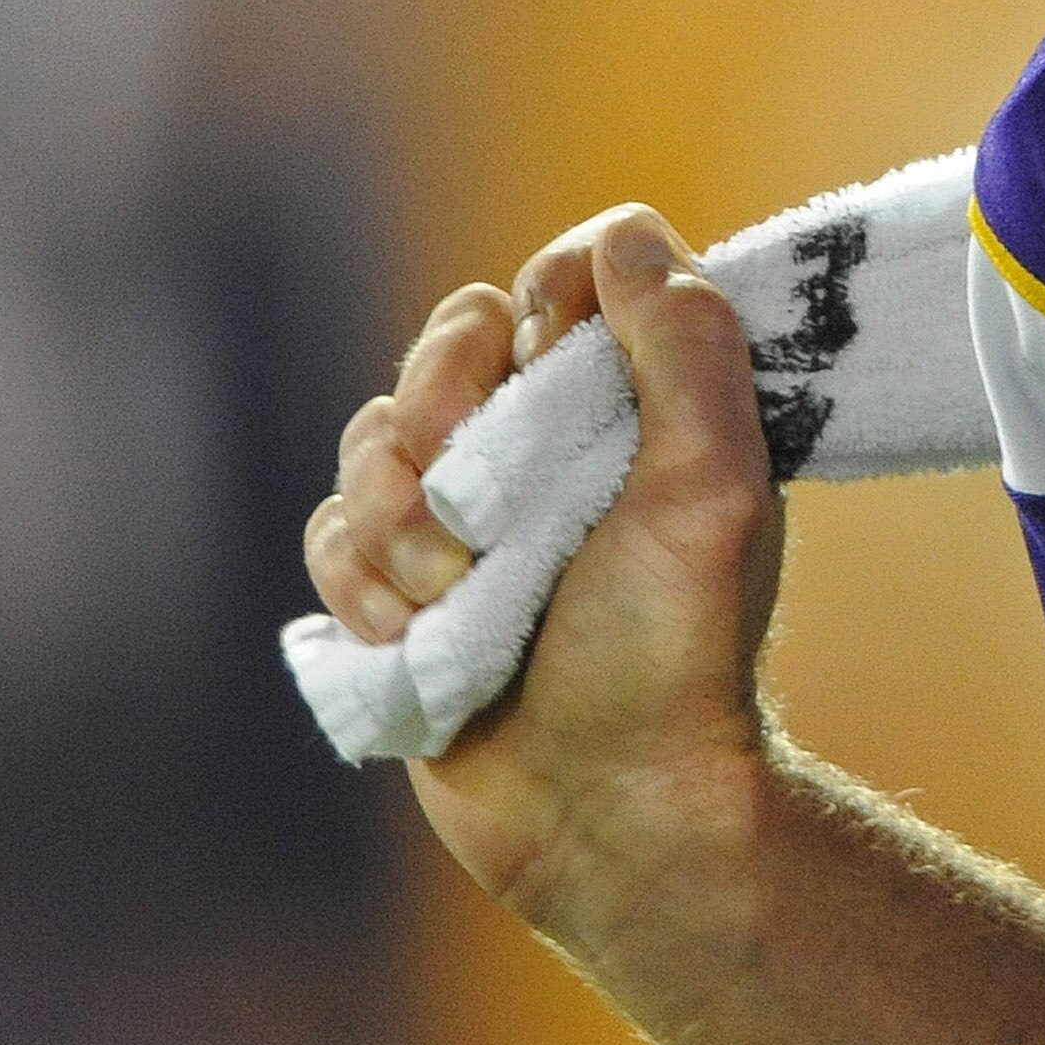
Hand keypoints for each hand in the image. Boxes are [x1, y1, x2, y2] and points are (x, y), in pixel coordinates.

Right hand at [305, 209, 786, 948]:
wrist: (607, 808)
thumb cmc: (675, 656)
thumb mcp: (713, 490)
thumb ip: (688, 350)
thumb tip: (625, 235)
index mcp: (629, 406)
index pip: (551, 284)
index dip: (534, 312)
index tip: (549, 368)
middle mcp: (545, 445)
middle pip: (443, 347)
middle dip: (443, 426)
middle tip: (481, 521)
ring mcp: (464, 515)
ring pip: (371, 441)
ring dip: (400, 527)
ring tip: (458, 601)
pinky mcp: (399, 585)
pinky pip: (330, 532)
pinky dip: (365, 587)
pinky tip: (421, 641)